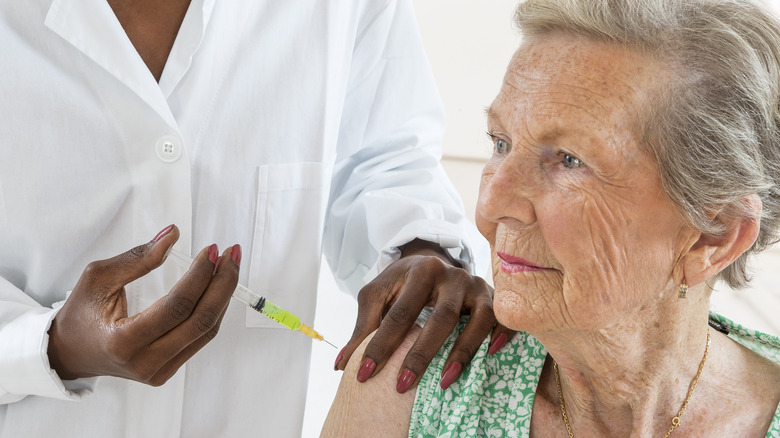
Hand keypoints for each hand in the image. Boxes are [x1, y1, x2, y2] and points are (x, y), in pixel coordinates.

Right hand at [47, 225, 240, 385]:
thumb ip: (138, 258)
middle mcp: (144, 363)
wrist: (72, 352)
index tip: (212, 250)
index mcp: (122, 342)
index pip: (176, 307)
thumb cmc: (82, 311)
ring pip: (206, 331)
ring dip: (223, 295)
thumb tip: (173, 234)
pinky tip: (217, 287)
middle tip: (231, 254)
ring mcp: (158, 372)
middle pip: (200, 321)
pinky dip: (213, 310)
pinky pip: (201, 338)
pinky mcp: (167, 371)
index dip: (200, 276)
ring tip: (229, 265)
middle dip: (223, 284)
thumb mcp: (98, 278)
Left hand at [334, 239, 514, 392]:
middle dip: (420, 355)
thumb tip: (340, 366)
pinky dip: (501, 335)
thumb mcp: (378, 295)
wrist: (432, 259)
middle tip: (401, 386)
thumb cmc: (402, 283)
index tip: (363, 375)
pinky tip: (491, 355)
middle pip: (440, 318)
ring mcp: (476, 286)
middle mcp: (452, 275)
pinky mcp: (495, 298)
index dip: (380, 345)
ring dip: (462, 352)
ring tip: (444, 382)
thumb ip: (362, 327)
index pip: (400, 313)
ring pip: (476, 320)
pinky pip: (504, 318)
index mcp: (421, 271)